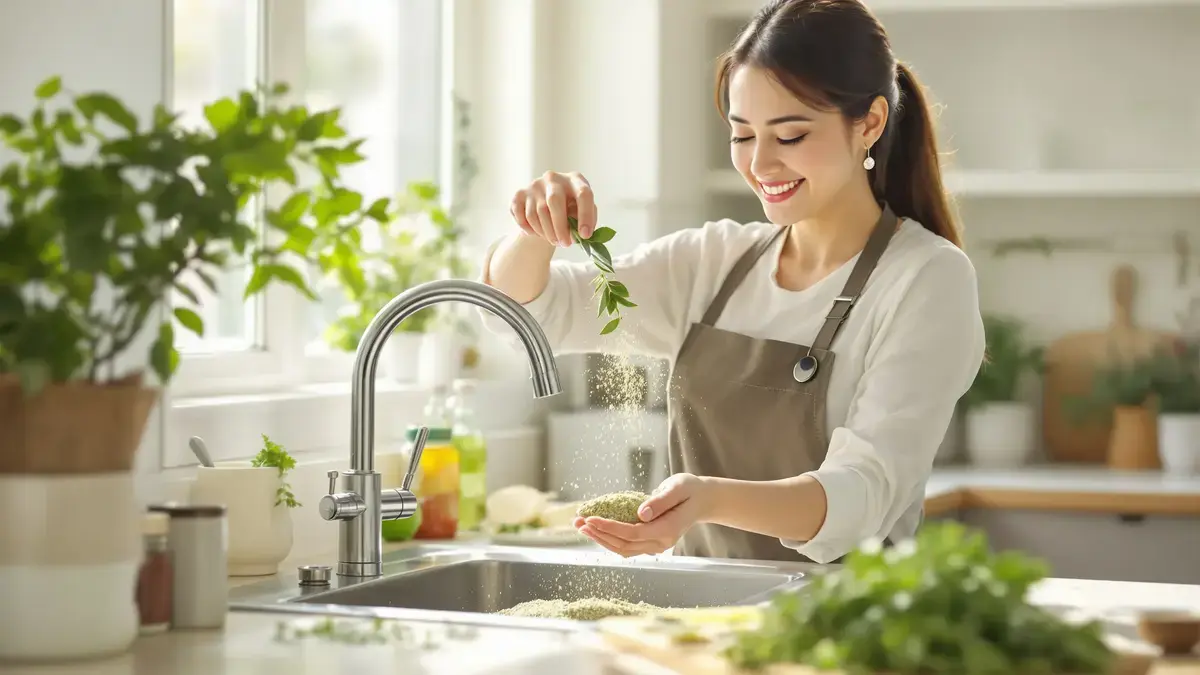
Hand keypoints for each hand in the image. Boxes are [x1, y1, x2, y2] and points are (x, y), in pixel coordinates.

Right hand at [510, 171, 597, 247]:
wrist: (547, 205)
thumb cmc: (570, 210)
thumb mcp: (582, 212)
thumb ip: (585, 221)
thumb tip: (581, 235)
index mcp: (575, 180)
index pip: (583, 193)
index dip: (585, 215)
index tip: (585, 235)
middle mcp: (554, 179)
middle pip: (554, 201)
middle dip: (560, 227)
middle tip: (565, 244)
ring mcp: (535, 185)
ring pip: (537, 213)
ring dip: (545, 233)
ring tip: (553, 240)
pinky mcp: (520, 194)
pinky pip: (521, 217)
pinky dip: (529, 230)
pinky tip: (537, 233)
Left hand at [573, 474, 709, 557]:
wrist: (701, 500)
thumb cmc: (689, 490)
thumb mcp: (677, 488)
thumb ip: (660, 501)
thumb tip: (640, 513)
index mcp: (667, 530)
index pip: (632, 533)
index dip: (610, 528)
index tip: (591, 518)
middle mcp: (661, 543)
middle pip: (624, 545)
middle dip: (599, 534)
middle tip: (578, 522)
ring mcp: (656, 545)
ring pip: (623, 548)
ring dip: (600, 539)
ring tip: (581, 526)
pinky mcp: (650, 543)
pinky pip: (626, 545)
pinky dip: (609, 538)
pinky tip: (595, 529)